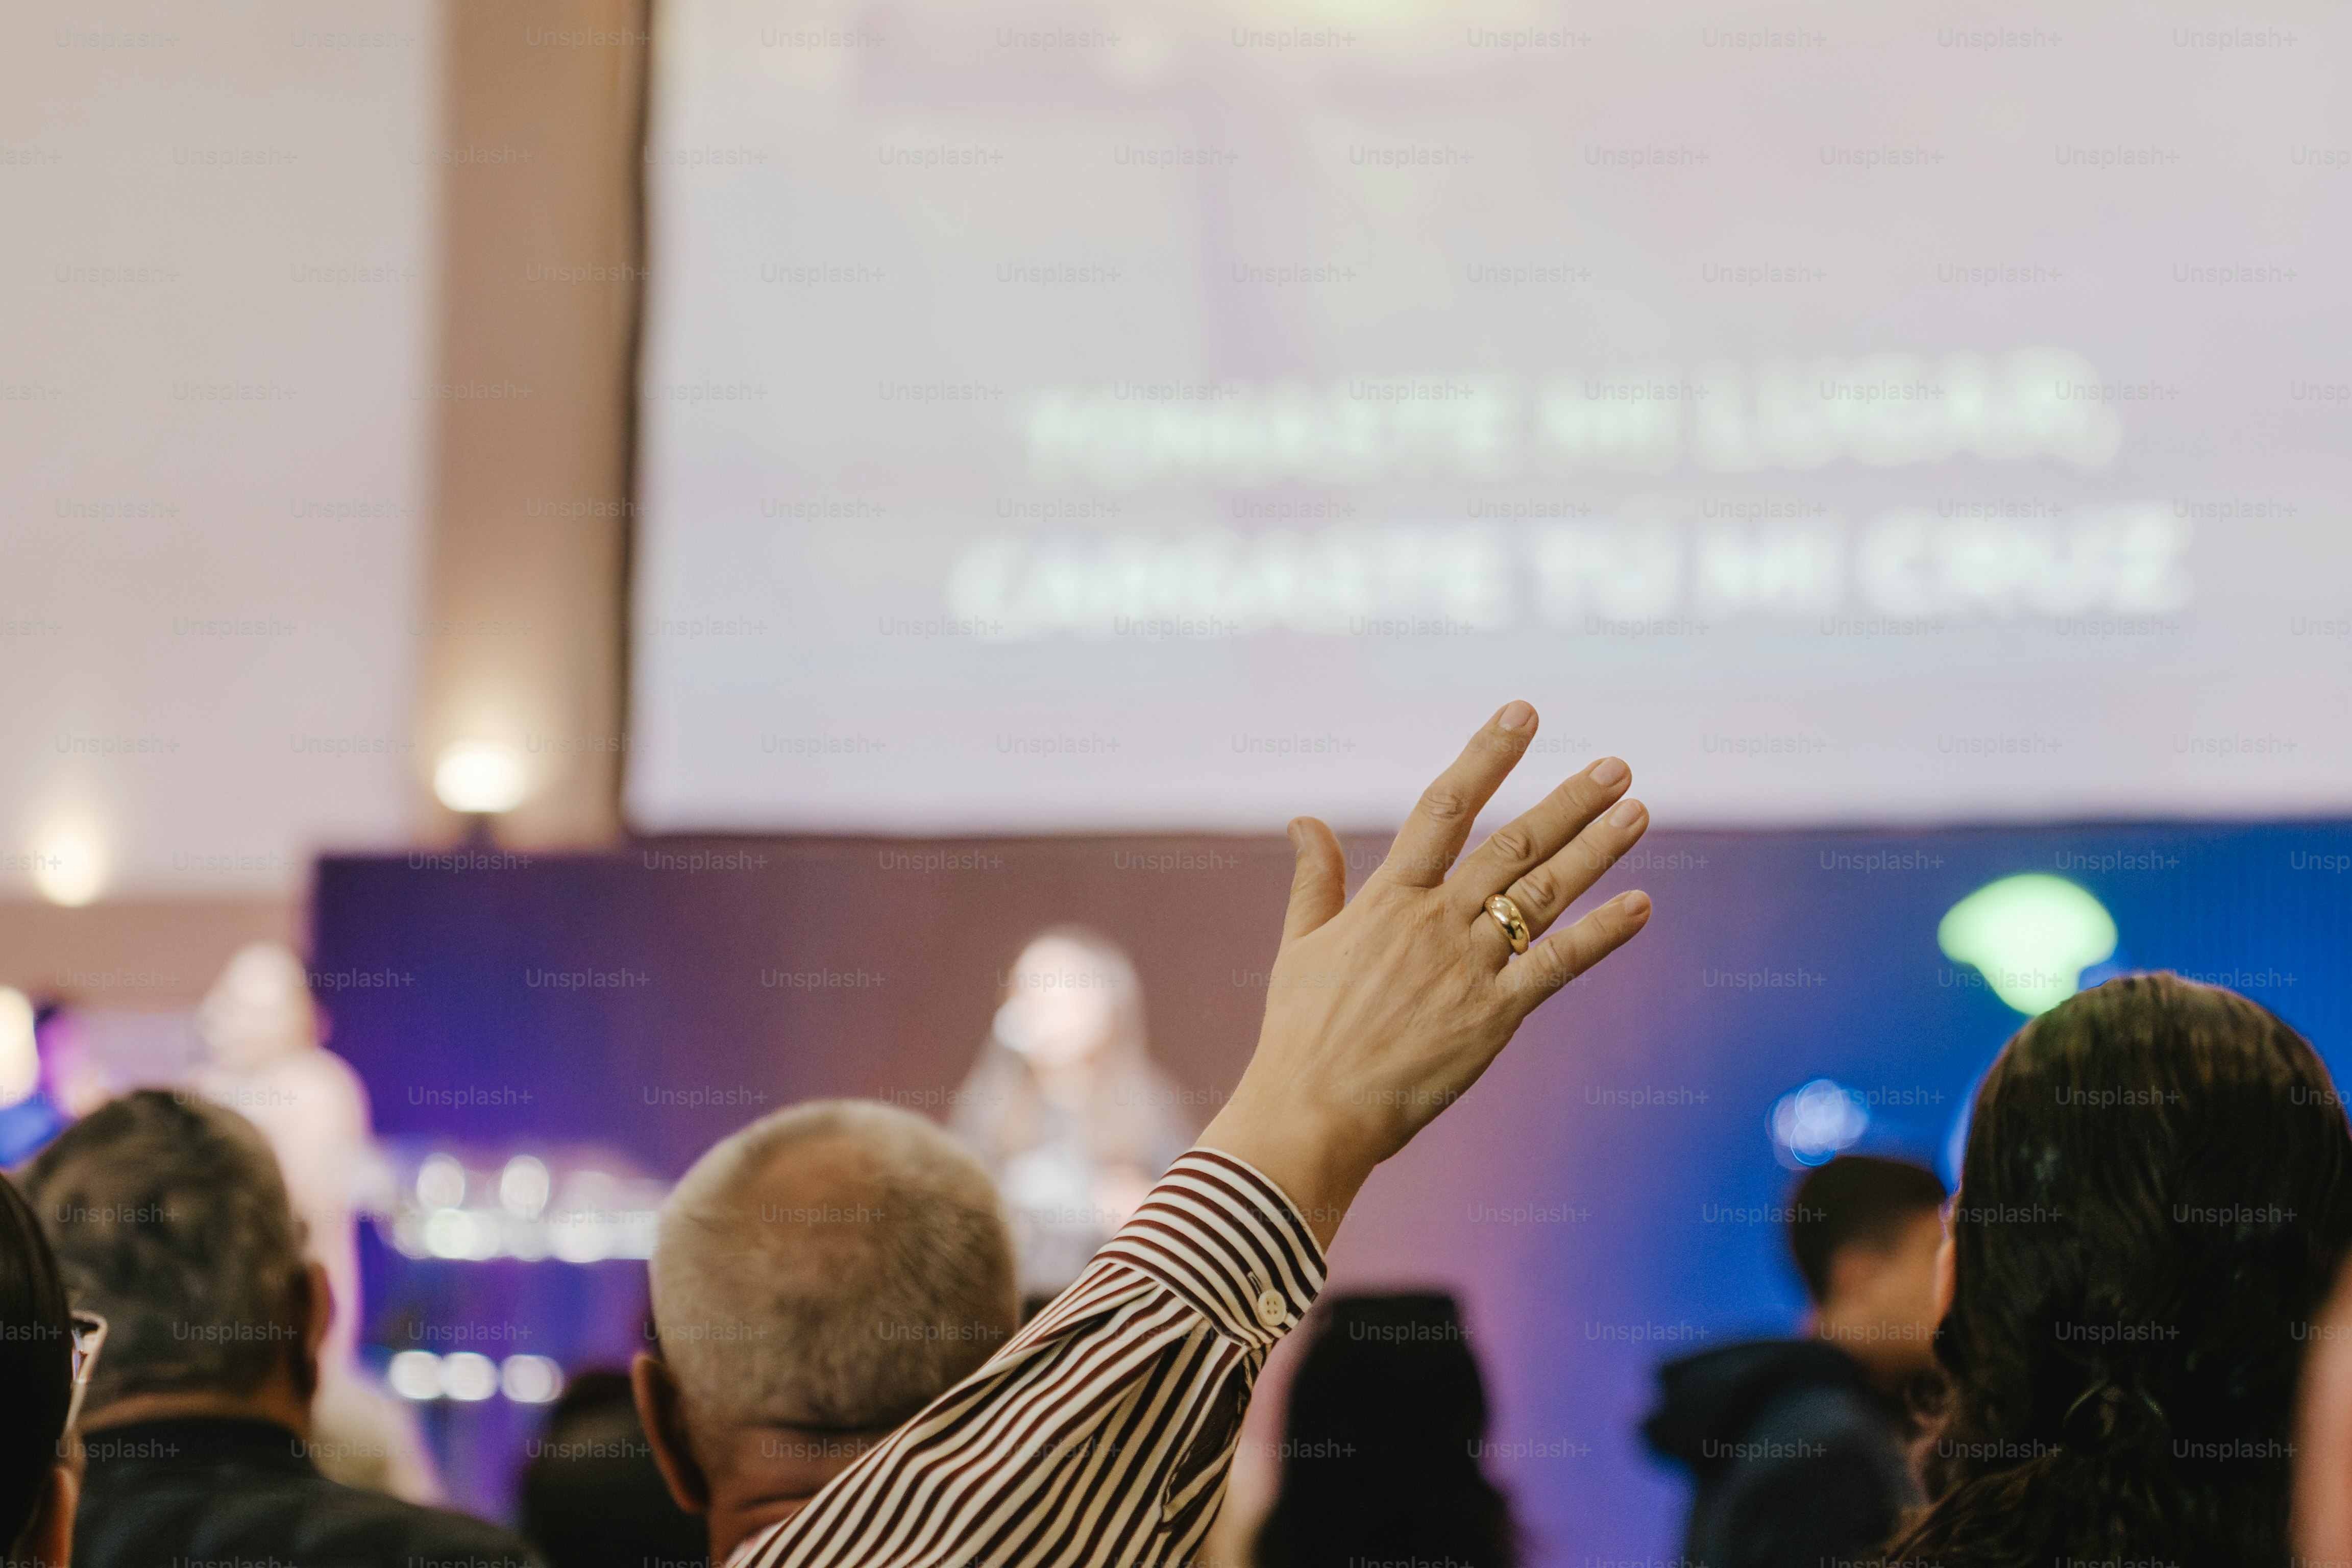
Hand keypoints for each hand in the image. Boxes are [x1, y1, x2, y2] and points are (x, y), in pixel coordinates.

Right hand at [1199, 701, 1652, 1247]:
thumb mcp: (1299, 944)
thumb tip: (1305, 820)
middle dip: (1568, 801)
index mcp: (1389, 898)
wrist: (1313, 1109)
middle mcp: (1435, 921)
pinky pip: (1558, 965)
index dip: (1487, 756)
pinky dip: (1602, 934)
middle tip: (1617, 766)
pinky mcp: (1494, 1015)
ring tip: (1638, 812)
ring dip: (1596, 850)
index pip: (1445, 807)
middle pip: (1513, 843)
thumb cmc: (1301, 1033)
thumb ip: (1314, 879)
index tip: (1523, 715)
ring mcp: (1468, 966)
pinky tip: (1641, 905)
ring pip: (1542, 893)